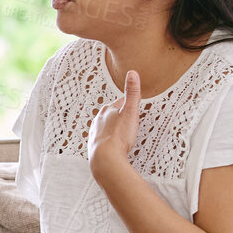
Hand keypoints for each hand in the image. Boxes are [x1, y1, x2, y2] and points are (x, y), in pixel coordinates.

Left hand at [88, 68, 139, 183]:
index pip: (121, 102)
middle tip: (132, 122)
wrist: (105, 160)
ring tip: (124, 135)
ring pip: (107, 127)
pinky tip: (115, 146)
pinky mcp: (95, 146)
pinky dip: (110, 142)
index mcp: (107, 110)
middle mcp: (98, 120)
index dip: (131, 105)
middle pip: (113, 115)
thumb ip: (132, 93)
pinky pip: (104, 141)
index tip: (137, 107)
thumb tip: (132, 73)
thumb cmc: (118, 136)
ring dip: (115, 130)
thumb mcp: (130, 111)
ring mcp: (95, 133)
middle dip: (122, 117)